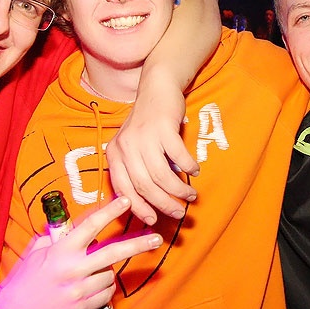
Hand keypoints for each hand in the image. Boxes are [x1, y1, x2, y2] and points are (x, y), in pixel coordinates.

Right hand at [0, 196, 161, 308]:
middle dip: (138, 244)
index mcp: (61, 251)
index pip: (91, 226)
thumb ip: (57, 237)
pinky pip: (106, 292)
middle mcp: (73, 269)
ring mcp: (79, 290)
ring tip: (90, 272)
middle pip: (113, 252)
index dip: (111, 211)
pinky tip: (89, 286)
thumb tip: (74, 224)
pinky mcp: (83, 307)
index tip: (127, 201)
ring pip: (111, 274)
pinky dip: (103, 287)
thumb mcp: (37, 250)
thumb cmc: (26, 277)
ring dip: (107, 270)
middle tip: (156, 238)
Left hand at [106, 76, 197, 224]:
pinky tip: (194, 171)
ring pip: (161, 175)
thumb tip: (148, 203)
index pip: (123, 189)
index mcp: (114, 154)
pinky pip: (178, 156)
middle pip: (144, 186)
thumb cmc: (146, 124)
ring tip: (190, 195)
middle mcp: (125, 146)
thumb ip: (134, 170)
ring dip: (178, 189)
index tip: (152, 220)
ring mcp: (144, 137)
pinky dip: (188, 167)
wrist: (156, 88)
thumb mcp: (131, 146)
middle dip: (163, 204)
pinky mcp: (163, 128)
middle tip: (178, 212)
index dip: (138, 207)